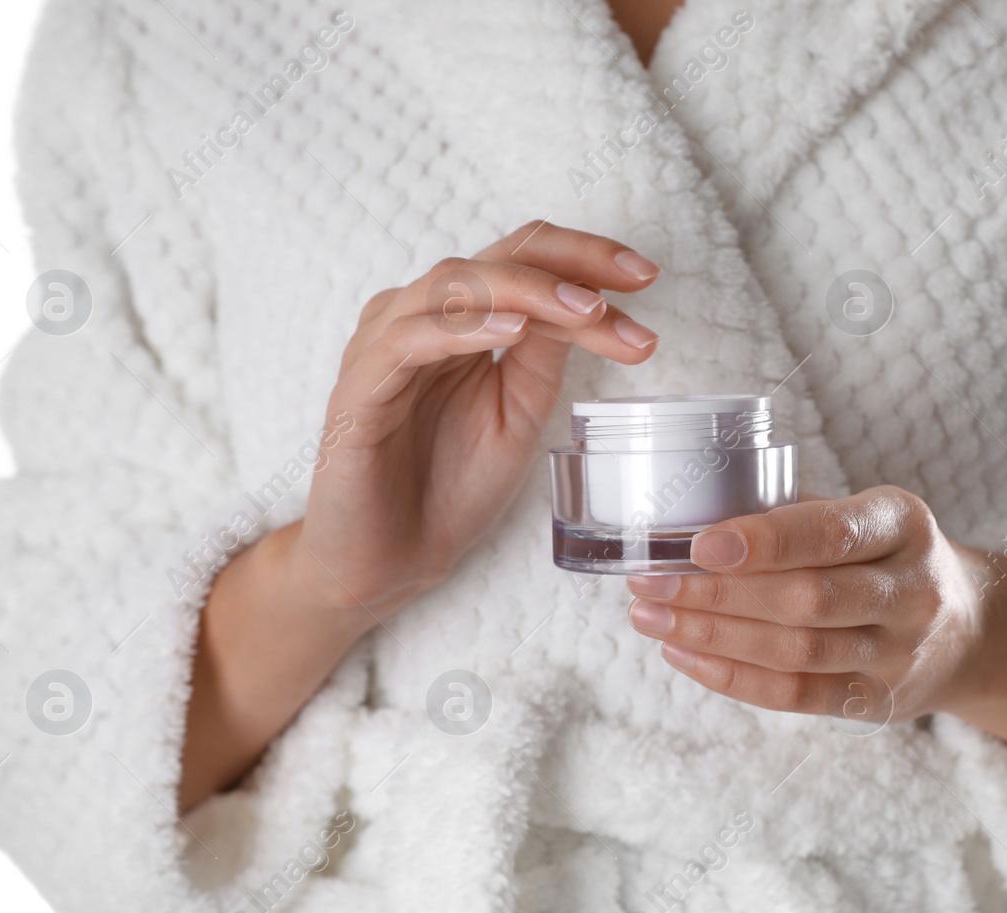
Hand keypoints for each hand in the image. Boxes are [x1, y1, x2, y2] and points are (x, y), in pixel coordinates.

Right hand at [292, 221, 662, 617]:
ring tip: (586, 309)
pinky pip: (408, 340)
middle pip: (495, 257)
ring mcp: (383, 347)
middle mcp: (417, 317)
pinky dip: (462, 328)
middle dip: (571, 265)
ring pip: (455, 285)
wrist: (392, 560)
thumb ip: (543, 355)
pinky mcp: (358, 389)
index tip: (647, 275)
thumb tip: (591, 300)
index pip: (523, 259)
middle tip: (632, 283)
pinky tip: (512, 332)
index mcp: (457, 319)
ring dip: (528, 291)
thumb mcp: (520, 412)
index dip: (586, 257)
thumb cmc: (451, 486)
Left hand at [624, 486, 1006, 767]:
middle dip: (716, 594)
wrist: (971, 629)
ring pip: (794, 652)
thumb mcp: (865, 517)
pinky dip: (730, 677)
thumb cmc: (888, 557)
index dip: (763, 541)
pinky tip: (684, 657)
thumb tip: (689, 518)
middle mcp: (911, 591)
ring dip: (711, 637)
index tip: (697, 544)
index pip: (832, 534)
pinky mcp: (876, 702)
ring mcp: (899, 654)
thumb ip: (794, 516)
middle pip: (806, 600)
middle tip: (648, 584)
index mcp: (904, 525)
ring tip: (651, 619)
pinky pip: (794, 696)